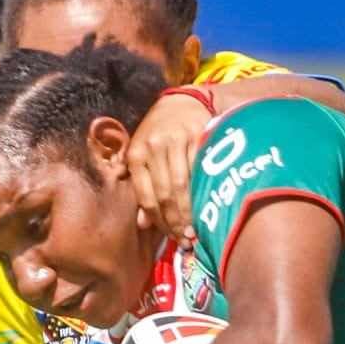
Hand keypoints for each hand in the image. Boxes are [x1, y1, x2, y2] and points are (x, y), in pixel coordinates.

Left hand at [127, 93, 208, 240]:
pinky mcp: (197, 135)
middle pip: (165, 194)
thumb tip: (143, 225)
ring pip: (183, 185)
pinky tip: (209, 205)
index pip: (147, 197)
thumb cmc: (159, 137)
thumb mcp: (144, 158)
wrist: (180, 103)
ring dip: (191, 212)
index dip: (160, 222)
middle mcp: (153, 146)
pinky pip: (200, 170)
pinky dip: (204, 191)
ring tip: (198, 230)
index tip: (173, 238)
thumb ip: (142, 189)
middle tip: (188, 240)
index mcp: (136, 155)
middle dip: (177, 222)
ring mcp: (175, 140)